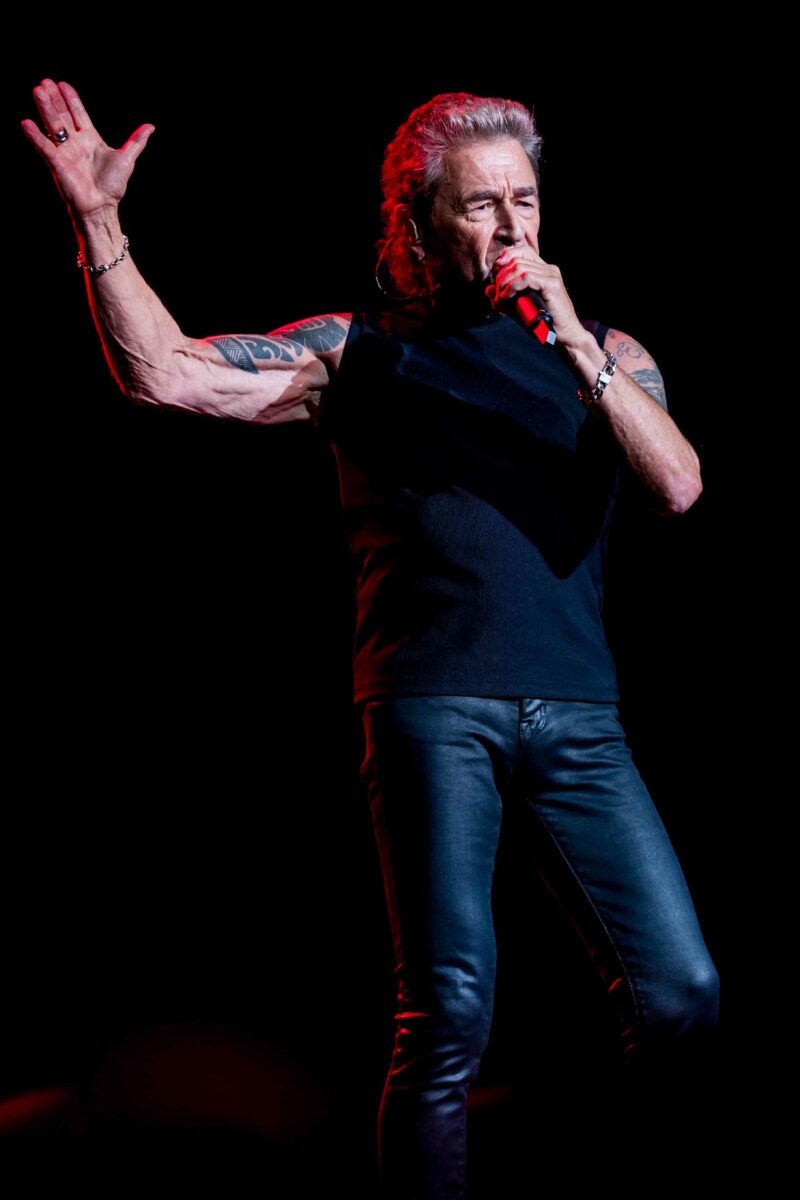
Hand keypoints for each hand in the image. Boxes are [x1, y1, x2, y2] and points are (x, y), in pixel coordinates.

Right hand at [21, 78, 154, 222]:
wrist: (102, 207)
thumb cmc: (112, 186)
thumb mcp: (127, 159)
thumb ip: (136, 141)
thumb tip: (150, 127)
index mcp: (90, 139)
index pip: (77, 114)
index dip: (70, 99)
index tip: (62, 84)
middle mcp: (75, 143)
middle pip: (62, 116)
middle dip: (54, 99)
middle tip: (44, 82)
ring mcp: (64, 152)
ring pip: (52, 126)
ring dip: (45, 108)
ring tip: (38, 91)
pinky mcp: (56, 164)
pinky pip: (44, 147)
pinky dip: (35, 136)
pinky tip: (26, 123)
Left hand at [485, 246, 585, 347]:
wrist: (564, 336)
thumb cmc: (543, 324)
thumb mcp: (518, 310)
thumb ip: (503, 299)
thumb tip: (488, 290)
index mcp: (541, 270)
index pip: (520, 251)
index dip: (504, 259)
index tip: (494, 277)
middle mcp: (547, 268)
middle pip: (516, 259)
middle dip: (500, 276)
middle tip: (496, 295)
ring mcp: (551, 274)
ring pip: (519, 267)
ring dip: (504, 283)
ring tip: (501, 299)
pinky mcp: (552, 283)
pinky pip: (526, 277)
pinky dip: (512, 287)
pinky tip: (507, 298)